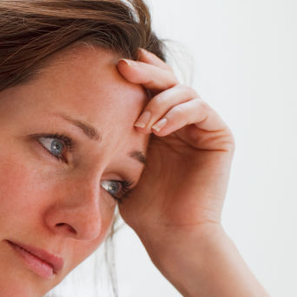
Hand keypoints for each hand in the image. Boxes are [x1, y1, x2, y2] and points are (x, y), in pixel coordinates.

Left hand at [115, 48, 234, 255]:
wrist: (171, 235)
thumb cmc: (143, 207)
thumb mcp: (119, 165)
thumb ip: (111, 137)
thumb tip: (78, 114)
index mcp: (158, 125)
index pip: (149, 88)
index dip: (137, 72)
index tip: (113, 62)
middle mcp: (181, 122)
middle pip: (167, 81)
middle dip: (145, 72)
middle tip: (123, 67)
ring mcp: (201, 128)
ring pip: (184, 91)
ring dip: (158, 101)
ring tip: (140, 124)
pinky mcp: (219, 137)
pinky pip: (200, 109)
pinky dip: (178, 113)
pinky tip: (159, 128)